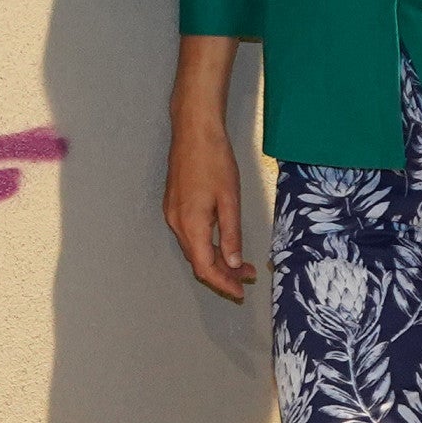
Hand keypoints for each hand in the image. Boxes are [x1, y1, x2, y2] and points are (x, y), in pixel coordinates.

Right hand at [162, 32, 254, 300]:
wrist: (193, 130)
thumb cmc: (215, 160)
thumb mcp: (230, 199)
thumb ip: (231, 234)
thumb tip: (234, 264)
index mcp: (191, 224)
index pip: (205, 267)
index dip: (223, 283)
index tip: (240, 292)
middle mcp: (176, 223)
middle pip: (197, 260)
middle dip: (223, 273)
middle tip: (249, 276)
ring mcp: (172, 214)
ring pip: (194, 248)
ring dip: (215, 259)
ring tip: (241, 263)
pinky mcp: (174, 205)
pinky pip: (190, 235)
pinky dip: (206, 244)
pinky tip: (223, 242)